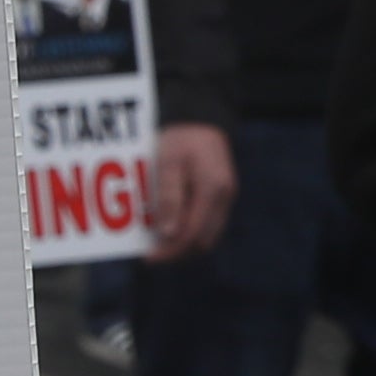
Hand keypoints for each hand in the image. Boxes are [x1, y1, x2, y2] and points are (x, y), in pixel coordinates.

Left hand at [143, 120, 237, 261]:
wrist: (201, 117)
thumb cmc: (181, 136)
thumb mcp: (168, 162)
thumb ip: (169, 197)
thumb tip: (167, 234)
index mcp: (213, 189)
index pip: (192, 234)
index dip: (170, 251)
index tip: (148, 258)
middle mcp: (225, 197)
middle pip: (203, 242)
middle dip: (177, 253)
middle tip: (152, 255)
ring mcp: (227, 197)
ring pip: (208, 237)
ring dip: (185, 245)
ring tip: (159, 246)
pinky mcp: (222, 196)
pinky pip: (209, 225)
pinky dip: (191, 233)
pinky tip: (172, 230)